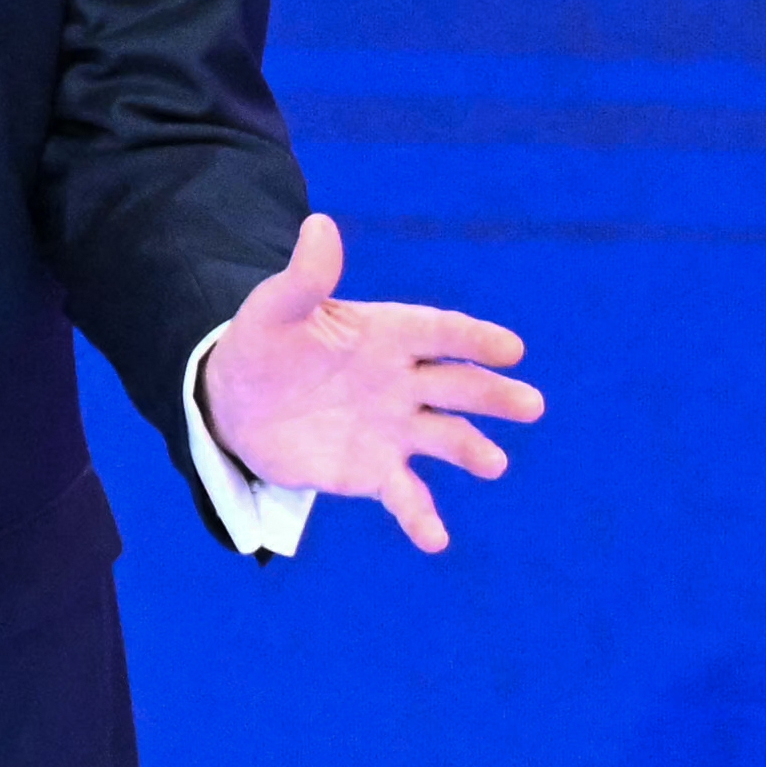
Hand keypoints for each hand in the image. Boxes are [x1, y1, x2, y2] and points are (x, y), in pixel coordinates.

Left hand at [198, 211, 539, 553]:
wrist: (235, 404)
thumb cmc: (263, 345)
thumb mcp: (274, 310)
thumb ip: (303, 279)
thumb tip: (319, 226)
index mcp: (388, 333)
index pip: (440, 332)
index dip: (474, 339)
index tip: (510, 349)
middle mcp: (403, 380)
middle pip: (457, 385)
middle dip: (493, 395)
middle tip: (530, 405)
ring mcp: (395, 428)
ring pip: (446, 439)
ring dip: (471, 451)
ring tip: (493, 464)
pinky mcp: (376, 471)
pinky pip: (406, 495)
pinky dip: (421, 517)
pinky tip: (435, 540)